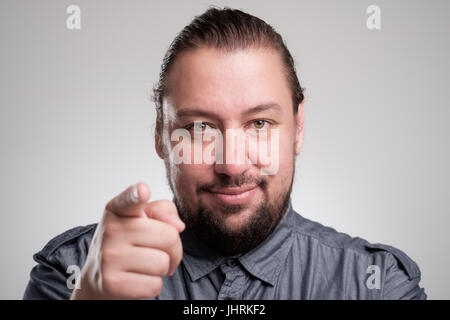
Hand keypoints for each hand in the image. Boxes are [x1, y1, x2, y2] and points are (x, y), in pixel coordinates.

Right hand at [70, 182, 184, 298]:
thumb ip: (163, 211)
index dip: (137, 194)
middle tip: (158, 251)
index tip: (143, 190)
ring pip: (164, 263)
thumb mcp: (142, 219)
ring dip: (163, 268)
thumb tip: (178, 226)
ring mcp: (109, 257)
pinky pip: (155, 286)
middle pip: (169, 236)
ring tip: (146, 265)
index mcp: (118, 209)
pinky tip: (138, 279)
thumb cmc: (128, 243)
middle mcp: (110, 230)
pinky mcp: (111, 283)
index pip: (129, 199)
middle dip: (173, 249)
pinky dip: (153, 285)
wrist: (97, 278)